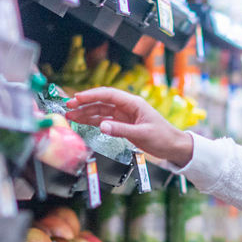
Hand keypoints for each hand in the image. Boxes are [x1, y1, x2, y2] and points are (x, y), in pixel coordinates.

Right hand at [65, 87, 193, 166]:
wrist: (173, 146)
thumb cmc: (163, 137)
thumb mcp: (142, 134)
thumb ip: (121, 130)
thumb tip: (102, 126)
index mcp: (133, 103)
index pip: (109, 95)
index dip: (92, 95)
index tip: (77, 98)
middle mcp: (127, 107)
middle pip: (102, 101)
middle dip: (85, 103)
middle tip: (68, 106)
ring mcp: (124, 115)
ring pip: (101, 111)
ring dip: (86, 112)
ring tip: (70, 115)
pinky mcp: (123, 124)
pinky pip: (105, 120)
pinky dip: (93, 120)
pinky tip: (81, 121)